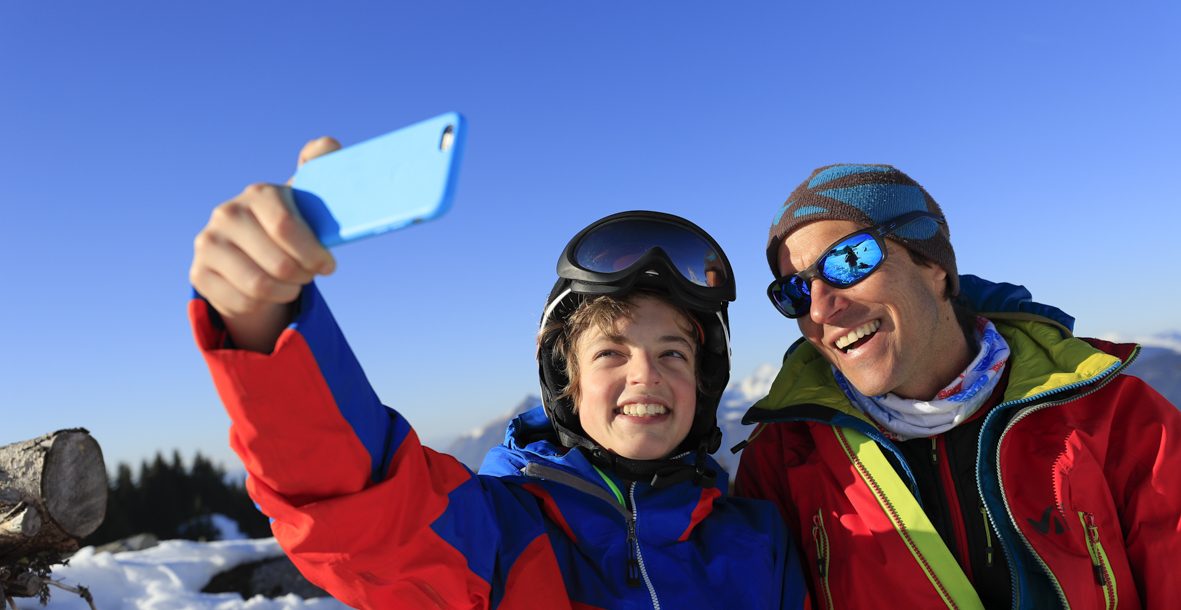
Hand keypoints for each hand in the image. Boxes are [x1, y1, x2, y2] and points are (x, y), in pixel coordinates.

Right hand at [190, 137, 341, 352]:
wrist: (254, 248)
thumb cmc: (292, 222)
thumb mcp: (310, 198)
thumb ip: (323, 166)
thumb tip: (329, 144)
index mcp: (259, 193)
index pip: (287, 229)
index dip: (314, 254)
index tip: (327, 265)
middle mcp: (227, 214)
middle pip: (278, 264)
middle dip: (302, 276)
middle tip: (308, 275)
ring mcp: (208, 243)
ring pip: (259, 287)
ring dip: (285, 292)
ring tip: (292, 283)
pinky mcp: (198, 273)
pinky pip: (241, 302)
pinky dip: (262, 305)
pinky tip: (267, 291)